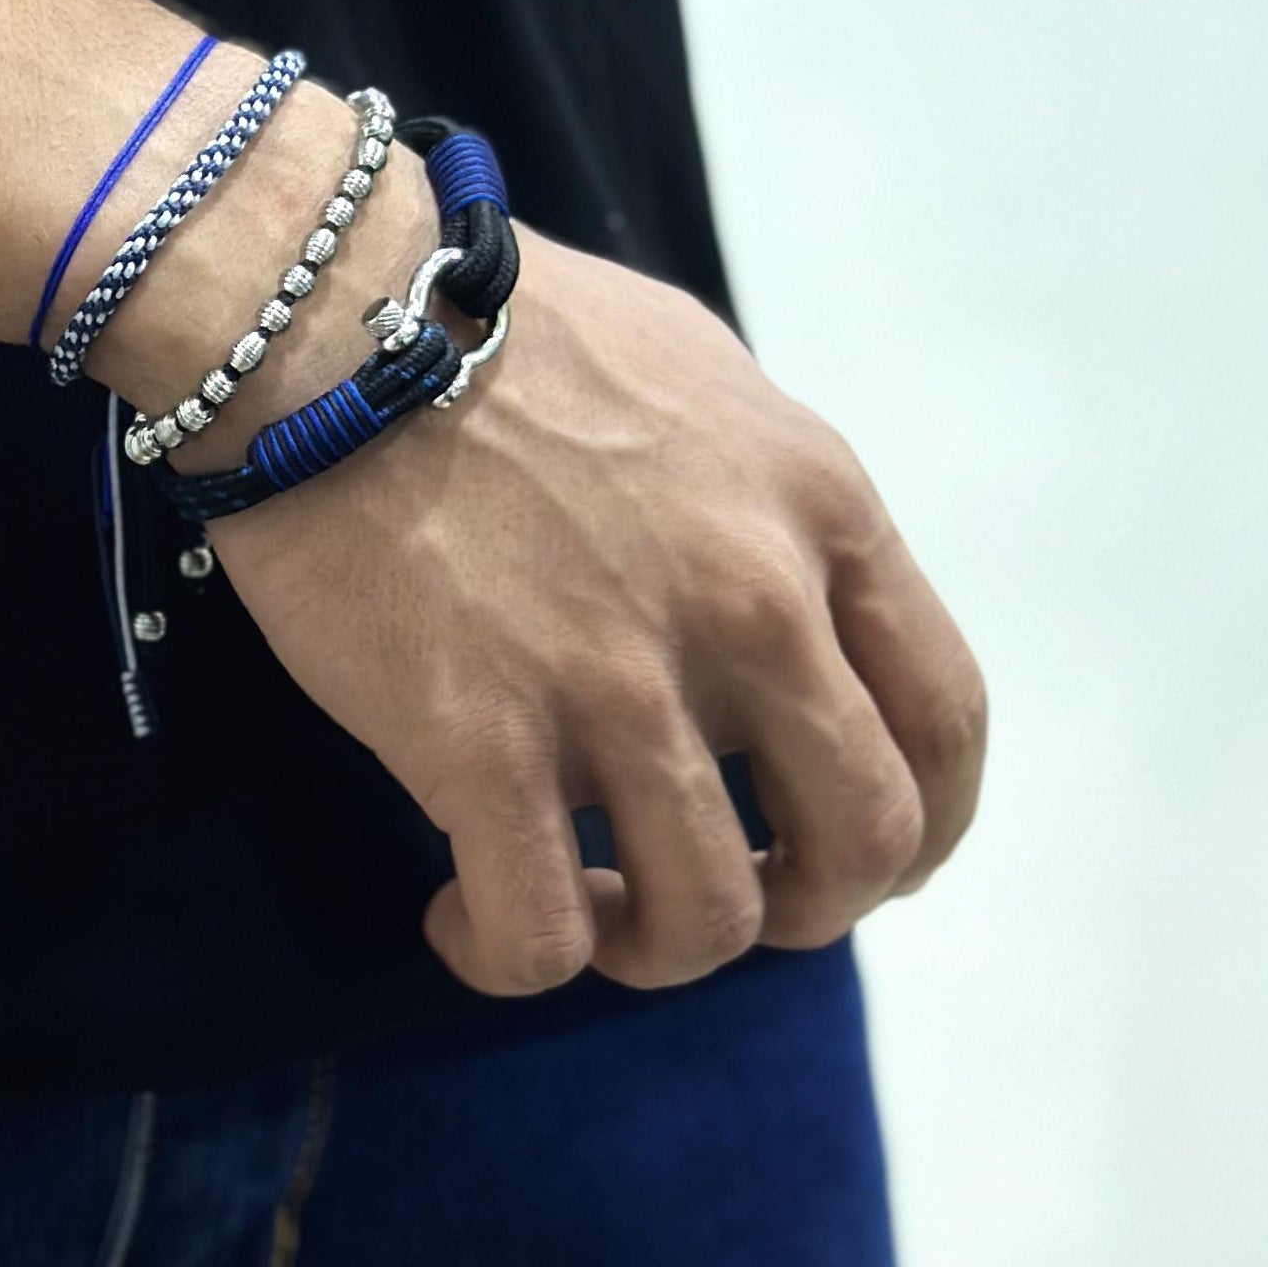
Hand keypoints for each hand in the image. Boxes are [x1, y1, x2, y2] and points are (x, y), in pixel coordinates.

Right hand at [212, 219, 986, 994]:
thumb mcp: (700, 378)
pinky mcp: (481, 743)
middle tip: (723, 891)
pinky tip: (455, 910)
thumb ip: (767, 501)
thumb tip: (791, 604)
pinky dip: (504, 956)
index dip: (925, 825)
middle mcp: (752, 606)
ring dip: (651, 945)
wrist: (323, 310)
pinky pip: (540, 938)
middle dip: (806, 905)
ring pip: (710, 918)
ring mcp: (620, 682)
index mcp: (818, 509)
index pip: (944, 717)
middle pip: (864, 843)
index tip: (863, 857)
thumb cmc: (497, 325)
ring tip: (578, 907)